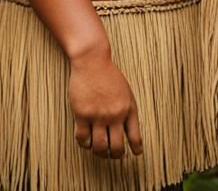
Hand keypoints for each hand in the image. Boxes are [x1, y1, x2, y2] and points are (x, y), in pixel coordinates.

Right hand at [68, 44, 142, 160]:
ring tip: (99, 150)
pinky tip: (86, 141)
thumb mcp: (126, 91)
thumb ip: (127, 111)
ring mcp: (98, 115)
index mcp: (128, 108)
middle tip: (113, 155)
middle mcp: (115, 114)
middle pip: (116, 147)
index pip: (135, 136)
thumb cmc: (109, 76)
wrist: (93, 61)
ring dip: (100, 152)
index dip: (135, 148)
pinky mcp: (82, 114)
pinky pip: (83, 138)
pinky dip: (85, 144)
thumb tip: (128, 132)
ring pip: (99, 147)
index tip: (135, 153)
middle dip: (116, 155)